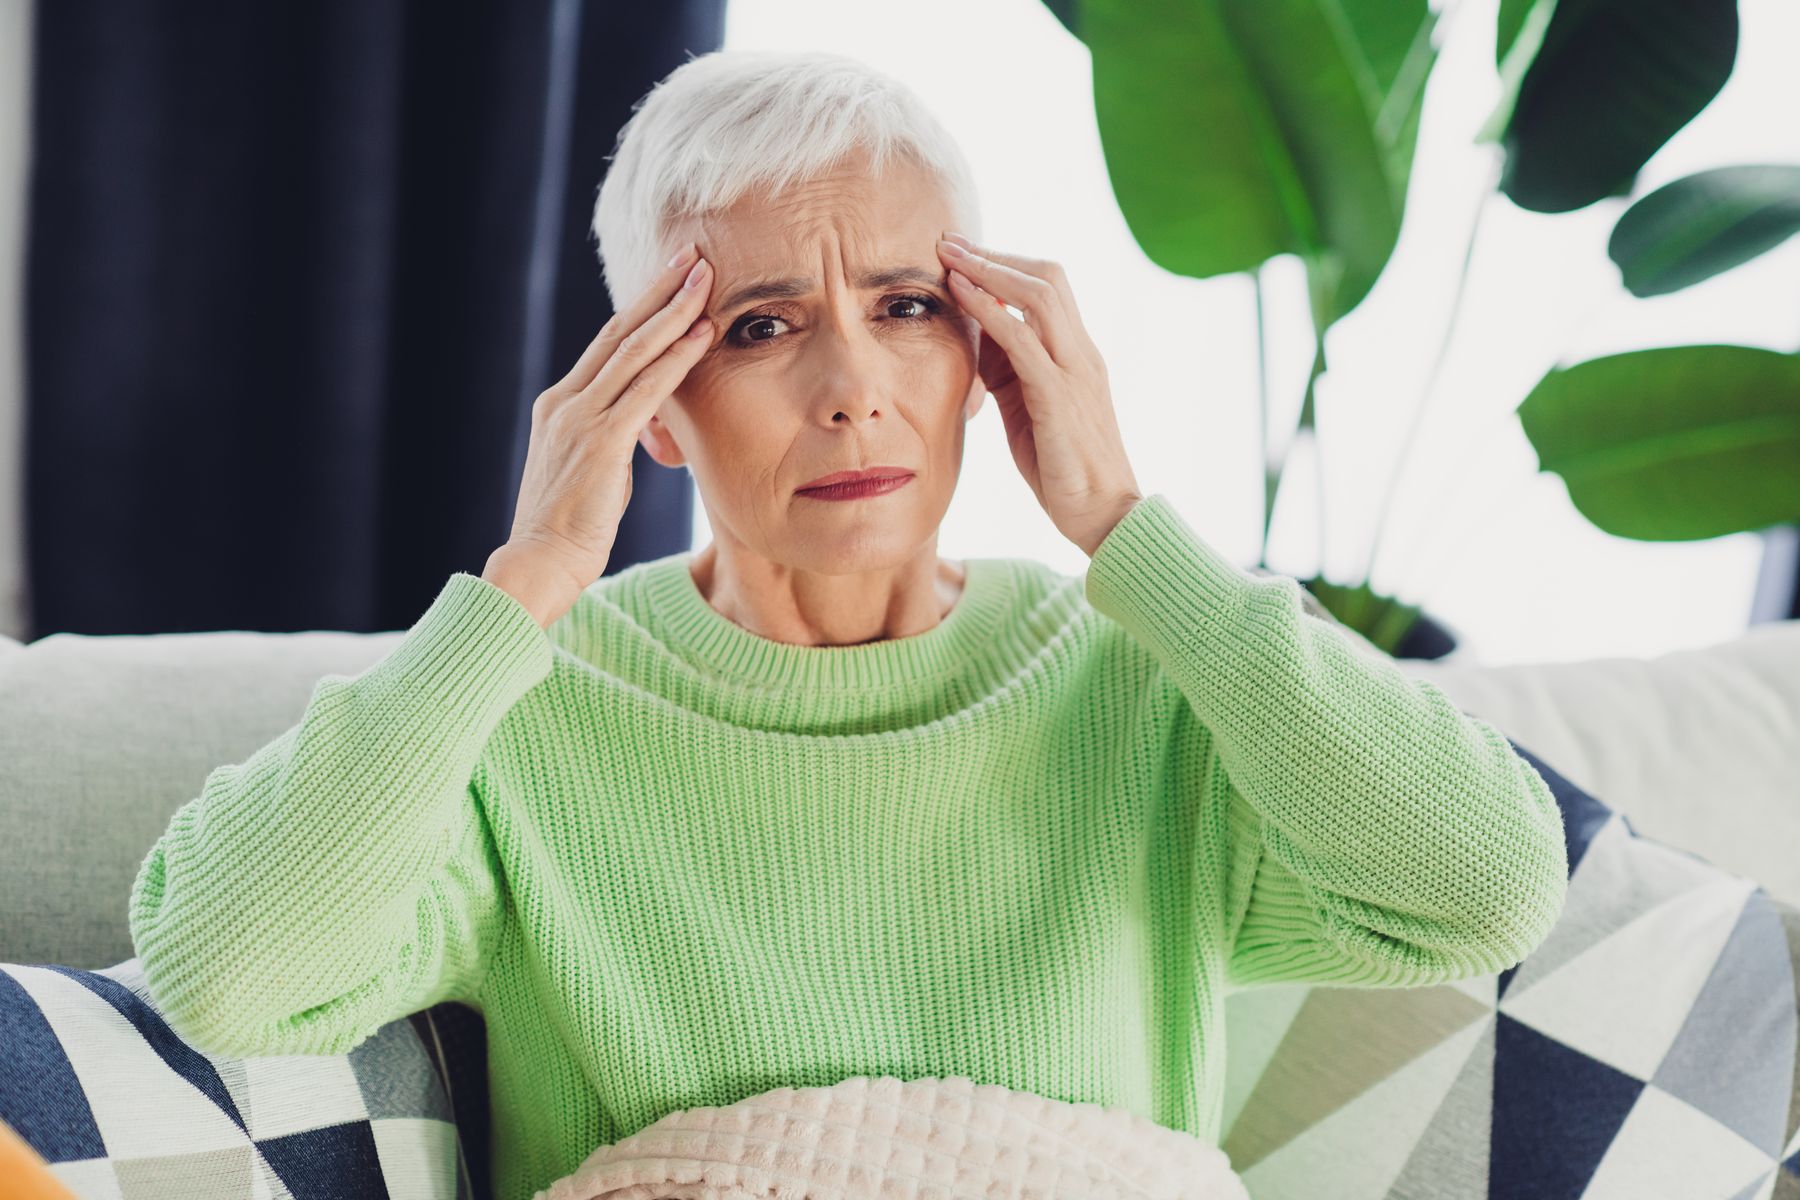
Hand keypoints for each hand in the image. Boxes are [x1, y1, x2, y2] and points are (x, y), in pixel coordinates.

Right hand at [495, 242, 715, 624]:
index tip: (670, 279)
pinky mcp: (601, 442)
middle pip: (619, 332)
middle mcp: (566, 401)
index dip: (641, 309)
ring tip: (706, 279)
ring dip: (675, 312)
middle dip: (659, 290)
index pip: (607, 345)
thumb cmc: (569, 528)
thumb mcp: (592, 471)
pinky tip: (702, 336)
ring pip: (634, 351)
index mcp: (560, 404)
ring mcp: (581, 418)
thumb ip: (613, 439)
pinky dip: (677, 360)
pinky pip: (646, 390)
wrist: (540, 563)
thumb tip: (642, 427)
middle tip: (692, 254)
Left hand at [935, 231, 1142, 556]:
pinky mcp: (1059, 396)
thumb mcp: (1027, 409)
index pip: (1048, 288)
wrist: (1103, 514)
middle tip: (949, 241)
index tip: (962, 252)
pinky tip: (961, 294)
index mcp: (1078, 355)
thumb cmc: (1063, 467)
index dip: (1005, 264)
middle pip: (1047, 276)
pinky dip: (990, 309)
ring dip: (990, 269)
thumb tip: (974, 341)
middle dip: (995, 254)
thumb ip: (1007, 372)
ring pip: (1039, 295)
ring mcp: (1075, 371)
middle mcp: (1082, 353)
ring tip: (950, 256)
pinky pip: (1024, 339)